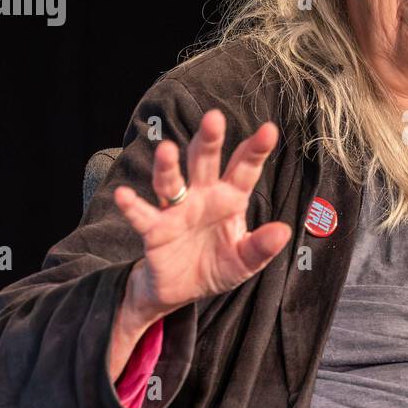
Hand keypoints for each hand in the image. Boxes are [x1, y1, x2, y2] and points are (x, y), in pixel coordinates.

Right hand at [113, 111, 292, 315]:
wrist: (182, 290)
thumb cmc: (216, 266)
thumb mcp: (244, 261)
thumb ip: (261, 247)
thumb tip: (284, 231)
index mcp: (230, 199)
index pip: (244, 170)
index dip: (255, 150)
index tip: (269, 130)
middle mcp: (202, 196)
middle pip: (205, 162)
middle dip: (209, 141)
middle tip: (214, 118)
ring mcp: (176, 210)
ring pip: (171, 181)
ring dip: (167, 166)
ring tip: (166, 149)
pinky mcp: (154, 229)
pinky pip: (141, 215)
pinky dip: (131, 205)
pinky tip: (124, 195)